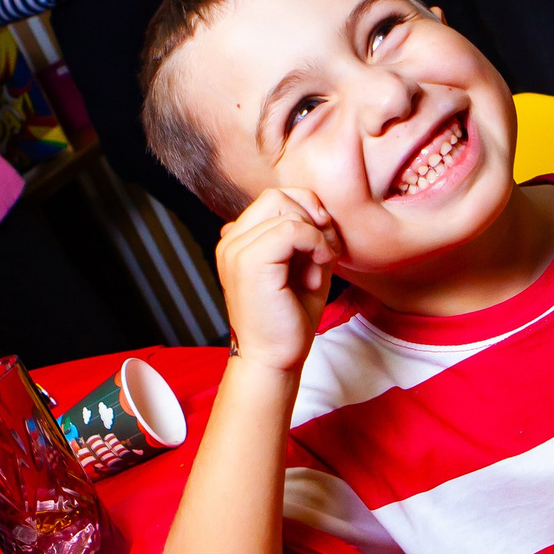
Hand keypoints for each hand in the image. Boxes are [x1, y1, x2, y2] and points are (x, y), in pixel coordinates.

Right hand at [217, 187, 341, 373]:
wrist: (275, 358)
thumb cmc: (290, 318)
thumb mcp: (305, 265)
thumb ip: (308, 234)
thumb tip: (320, 209)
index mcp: (238, 240)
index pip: (275, 197)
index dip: (307, 211)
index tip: (322, 244)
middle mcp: (230, 240)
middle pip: (278, 195)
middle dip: (311, 217)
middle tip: (324, 252)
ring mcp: (235, 249)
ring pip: (286, 208)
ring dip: (315, 235)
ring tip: (319, 266)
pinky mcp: (248, 261)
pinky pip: (291, 229)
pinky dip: (314, 243)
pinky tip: (318, 268)